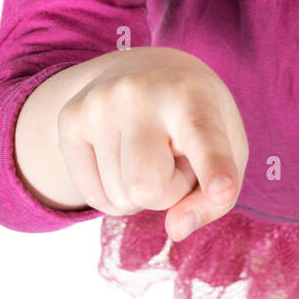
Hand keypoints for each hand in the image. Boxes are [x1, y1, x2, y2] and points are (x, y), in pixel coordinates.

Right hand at [57, 47, 248, 240]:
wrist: (141, 68)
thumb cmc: (195, 116)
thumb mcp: (228, 146)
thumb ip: (217, 198)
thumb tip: (176, 230)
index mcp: (192, 96)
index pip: (203, 141)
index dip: (214, 170)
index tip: (222, 189)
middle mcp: (140, 93)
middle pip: (147, 189)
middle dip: (166, 192)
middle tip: (172, 157)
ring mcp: (98, 104)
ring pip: (120, 199)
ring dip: (141, 193)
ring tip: (148, 151)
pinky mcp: (69, 119)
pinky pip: (93, 198)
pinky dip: (114, 195)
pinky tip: (123, 159)